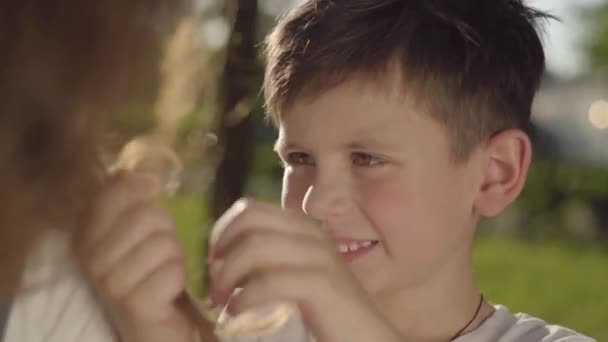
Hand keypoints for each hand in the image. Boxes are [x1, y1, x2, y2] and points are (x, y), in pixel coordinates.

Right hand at [75, 172, 216, 341]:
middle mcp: (92, 259)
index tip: (152, 193)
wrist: (157, 326)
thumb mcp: (139, 233)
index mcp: (86, 236)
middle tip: (162, 251)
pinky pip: (172, 269)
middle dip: (166, 231)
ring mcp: (111, 283)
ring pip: (164, 243)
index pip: (112, 193)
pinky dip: (180, 276)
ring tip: (165, 272)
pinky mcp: (135, 304)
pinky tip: (171, 290)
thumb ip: (133, 202)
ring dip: (175, 256)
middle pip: (147, 216)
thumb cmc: (149, 274)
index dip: (139, 189)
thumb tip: (144, 176)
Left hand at [209, 199, 402, 341]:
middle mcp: (312, 233)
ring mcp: (320, 256)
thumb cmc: (326, 310)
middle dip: (222, 251)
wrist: (365, 337)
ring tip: (222, 300)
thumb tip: (222, 259)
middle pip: (250, 222)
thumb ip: (268, 259)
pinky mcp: (323, 283)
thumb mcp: (293, 274)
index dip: (223, 233)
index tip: (214, 262)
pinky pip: (270, 281)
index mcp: (303, 227)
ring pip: (256, 247)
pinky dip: (245, 297)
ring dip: (228, 275)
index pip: (250, 209)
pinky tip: (236, 311)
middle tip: (214, 282)